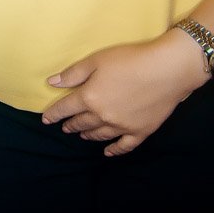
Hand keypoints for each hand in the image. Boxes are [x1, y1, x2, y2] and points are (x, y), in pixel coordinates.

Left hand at [41, 29, 210, 155]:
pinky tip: (108, 152)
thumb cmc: (130, 60)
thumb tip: (51, 83)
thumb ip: (72, 74)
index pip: (65, 108)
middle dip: (70, 125)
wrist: (167, 69)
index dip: (53, 114)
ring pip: (100, 135)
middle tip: (65, 127)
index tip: (46, 119)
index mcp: (89, 98)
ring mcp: (122, 126)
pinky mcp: (141, 131)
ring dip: (88, 135)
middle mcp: (103, 116)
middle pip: (81, 123)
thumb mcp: (96, 61)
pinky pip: (124, 146)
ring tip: (82, 135)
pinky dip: (114, 150)